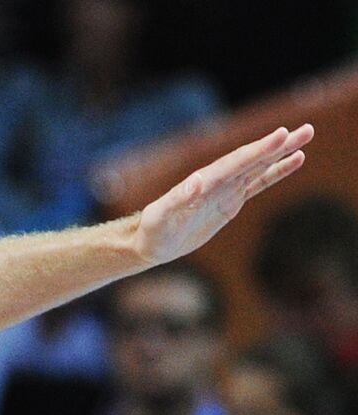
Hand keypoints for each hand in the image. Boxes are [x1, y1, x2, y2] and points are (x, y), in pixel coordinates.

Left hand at [134, 124, 311, 266]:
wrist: (150, 243)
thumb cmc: (152, 231)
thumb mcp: (160, 217)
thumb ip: (177, 200)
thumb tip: (196, 182)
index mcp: (204, 182)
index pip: (236, 163)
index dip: (259, 150)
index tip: (281, 135)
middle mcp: (217, 181)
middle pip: (252, 159)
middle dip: (278, 145)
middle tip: (307, 130)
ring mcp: (226, 190)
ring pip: (259, 167)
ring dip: (282, 153)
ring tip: (306, 136)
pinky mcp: (230, 202)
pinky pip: (258, 184)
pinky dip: (276, 172)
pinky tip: (295, 160)